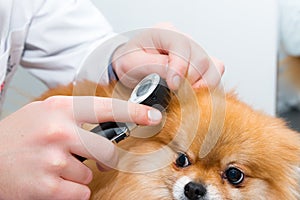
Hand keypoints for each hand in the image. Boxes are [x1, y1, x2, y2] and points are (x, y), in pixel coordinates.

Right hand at [0, 96, 160, 199]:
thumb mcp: (43, 112)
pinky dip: (70, 190)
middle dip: (106, 159)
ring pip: (90, 173)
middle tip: (95, 159)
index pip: (105, 108)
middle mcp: (59, 132)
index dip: (133, 112)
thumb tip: (106, 120)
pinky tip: (51, 180)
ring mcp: (54, 160)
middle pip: (107, 150)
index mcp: (59, 110)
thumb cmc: (16, 137)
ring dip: (77, 173)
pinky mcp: (49, 187)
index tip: (152, 116)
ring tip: (53, 166)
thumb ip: (74, 113)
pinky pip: (80, 191)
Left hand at [111, 26, 224, 89]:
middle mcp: (182, 39)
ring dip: (201, 85)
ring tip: (185, 95)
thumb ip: (152, 66)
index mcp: (164, 32)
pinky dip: (209, 85)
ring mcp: (194, 50)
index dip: (180, 68)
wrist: (131, 66)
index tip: (173, 85)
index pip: (181, 46)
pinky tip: (195, 93)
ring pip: (212, 66)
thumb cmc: (130, 62)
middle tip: (177, 93)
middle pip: (200, 58)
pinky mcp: (200, 63)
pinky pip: (216, 72)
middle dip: (189, 81)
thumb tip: (175, 77)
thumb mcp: (130, 63)